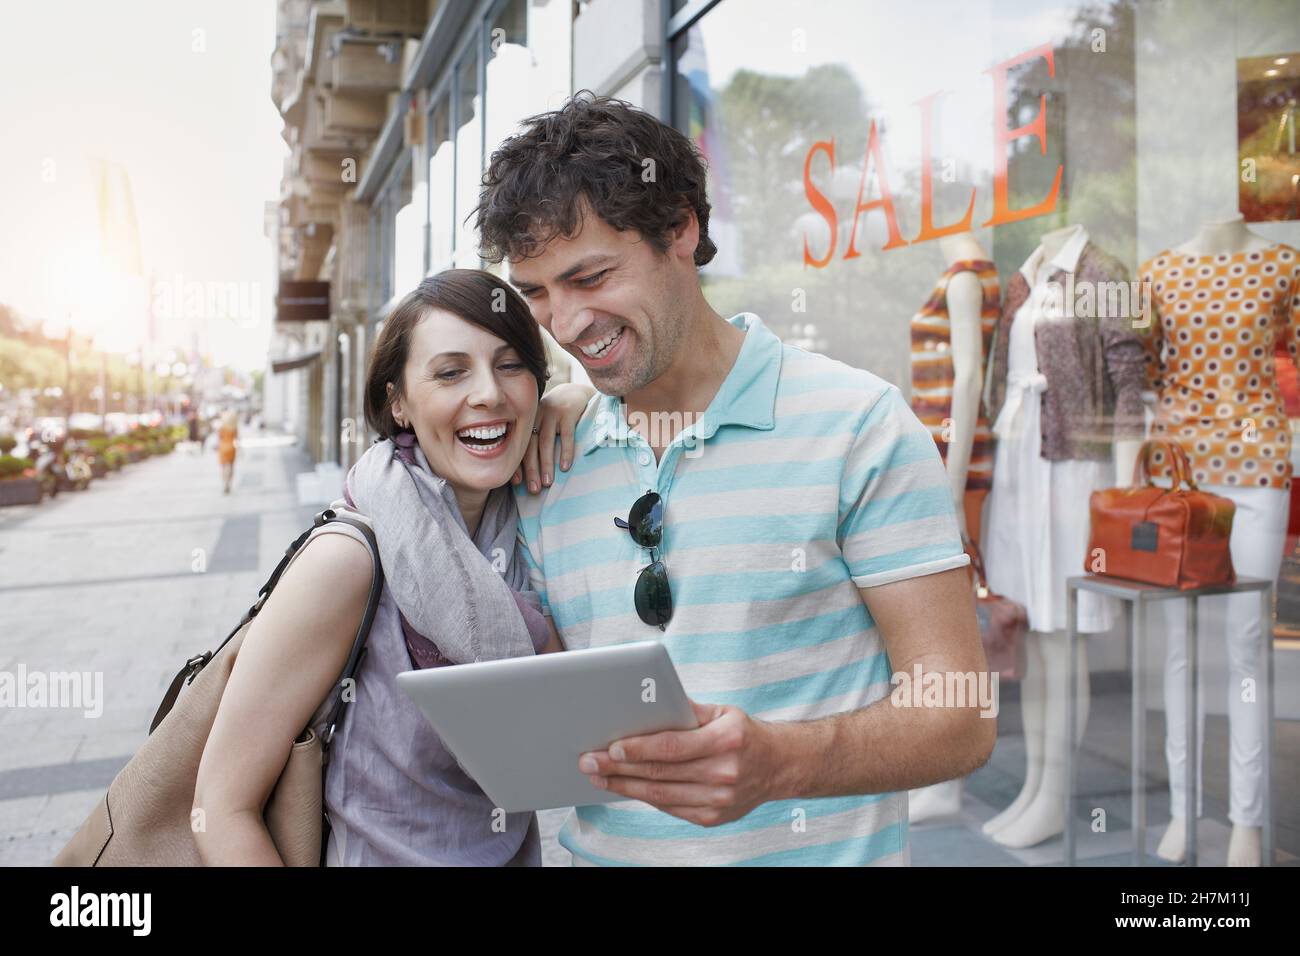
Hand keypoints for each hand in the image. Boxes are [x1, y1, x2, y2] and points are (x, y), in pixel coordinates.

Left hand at [513, 383, 594, 492]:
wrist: (573, 392)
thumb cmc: (555, 417)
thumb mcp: (541, 425)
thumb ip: (534, 442)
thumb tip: (527, 474)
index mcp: (526, 421)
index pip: (520, 446)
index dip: (517, 465)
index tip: (517, 484)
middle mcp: (536, 416)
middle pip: (531, 446)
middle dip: (532, 469)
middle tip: (534, 490)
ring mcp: (552, 413)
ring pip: (546, 442)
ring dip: (547, 464)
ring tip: (548, 482)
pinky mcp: (568, 412)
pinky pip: (566, 435)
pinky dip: (565, 451)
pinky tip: (565, 467)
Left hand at [577, 700, 779, 825]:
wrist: (781, 766)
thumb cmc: (744, 734)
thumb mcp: (722, 712)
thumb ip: (686, 709)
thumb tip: (645, 704)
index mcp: (726, 741)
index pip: (672, 747)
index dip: (640, 748)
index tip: (612, 747)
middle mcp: (723, 773)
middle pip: (660, 773)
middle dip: (619, 768)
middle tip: (590, 761)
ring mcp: (719, 800)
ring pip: (660, 796)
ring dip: (624, 786)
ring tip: (599, 776)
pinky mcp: (713, 817)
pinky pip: (670, 808)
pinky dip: (645, 797)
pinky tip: (625, 787)